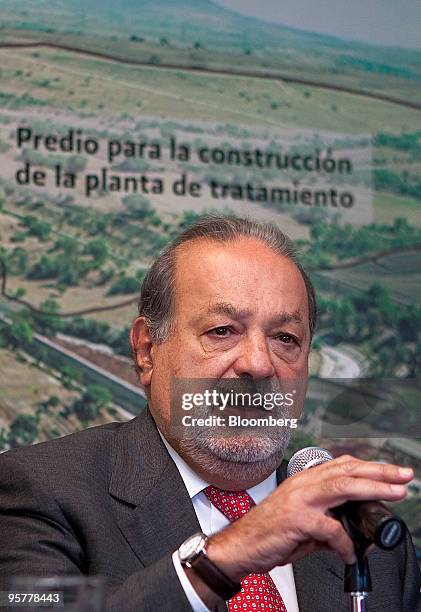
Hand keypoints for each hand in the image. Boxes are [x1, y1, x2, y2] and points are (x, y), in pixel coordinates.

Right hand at [206, 455, 412, 580]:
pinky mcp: (297, 519)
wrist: (240, 544)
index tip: (391, 471)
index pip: (342, 465)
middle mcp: (303, 484)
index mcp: (305, 481)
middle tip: (404, 474)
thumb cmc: (269, 532)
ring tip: (396, 491)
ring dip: (373, 487)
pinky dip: (345, 543)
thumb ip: (328, 521)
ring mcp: (300, 499)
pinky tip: (350, 553)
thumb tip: (353, 534)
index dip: (368, 466)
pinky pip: (331, 530)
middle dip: (379, 471)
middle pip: (347, 470)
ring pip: (342, 486)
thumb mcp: (303, 522)